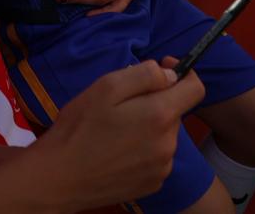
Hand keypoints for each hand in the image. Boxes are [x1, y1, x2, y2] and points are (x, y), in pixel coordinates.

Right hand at [28, 61, 203, 206]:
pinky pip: (157, 157)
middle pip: (175, 111)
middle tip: (121, 105)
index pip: (196, 88)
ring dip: (149, 127)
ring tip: (116, 130)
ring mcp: (162, 168)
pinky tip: (117, 151)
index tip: (162, 70)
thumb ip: (145, 74)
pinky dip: (144, 149)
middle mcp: (168, 145)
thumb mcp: (106, 87)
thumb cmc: (78, 128)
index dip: (182, 73)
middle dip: (155, 102)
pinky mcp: (152, 185)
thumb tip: (170, 74)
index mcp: (160, 116)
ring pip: (165, 135)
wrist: (58, 179)